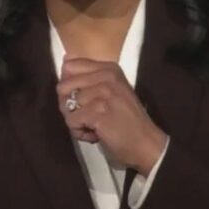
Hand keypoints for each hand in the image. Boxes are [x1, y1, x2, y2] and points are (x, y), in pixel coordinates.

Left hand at [56, 55, 167, 173]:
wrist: (145, 142)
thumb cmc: (126, 119)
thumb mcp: (112, 91)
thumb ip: (90, 80)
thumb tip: (63, 68)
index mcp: (109, 69)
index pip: (70, 66)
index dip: (68, 86)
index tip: (81, 100)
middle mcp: (107, 76)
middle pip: (64, 86)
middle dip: (68, 106)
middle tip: (86, 116)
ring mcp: (104, 92)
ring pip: (66, 105)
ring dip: (75, 121)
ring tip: (93, 126)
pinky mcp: (99, 110)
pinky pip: (72, 121)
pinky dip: (80, 132)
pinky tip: (95, 134)